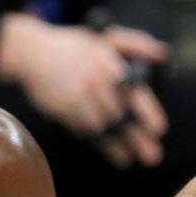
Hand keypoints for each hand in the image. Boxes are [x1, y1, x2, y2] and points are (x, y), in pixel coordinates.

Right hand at [0, 14, 168, 167]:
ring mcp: (78, 98)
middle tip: (152, 157)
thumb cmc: (71, 46)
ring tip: (132, 159)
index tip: (159, 130)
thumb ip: (135, 43)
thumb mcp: (104, 37)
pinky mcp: (64, 111)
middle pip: (120, 116)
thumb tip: (163, 54)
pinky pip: (85, 131)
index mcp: (109, 63)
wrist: (32, 53)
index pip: (133, 90)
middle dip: (137, 139)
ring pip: (103, 128)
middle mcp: (95, 81)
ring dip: (119, 146)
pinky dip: (100, 144)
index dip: (148, 112)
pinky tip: (114, 155)